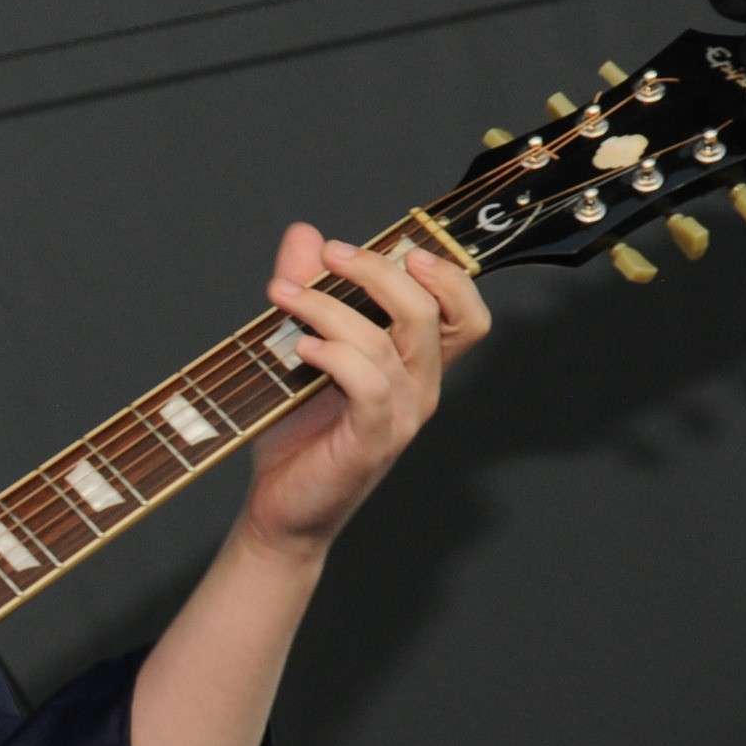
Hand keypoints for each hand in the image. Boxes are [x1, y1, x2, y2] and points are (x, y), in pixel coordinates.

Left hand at [239, 222, 492, 556]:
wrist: (282, 509)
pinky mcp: (371, 441)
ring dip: (330, 307)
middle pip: (430, 312)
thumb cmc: (297, 433)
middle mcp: (420, 388)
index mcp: (416, 365)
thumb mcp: (300, 348)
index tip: (399, 244)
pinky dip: (335, 355)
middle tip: (330, 254)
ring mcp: (400, 416)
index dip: (447, 273)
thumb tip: (305, 235)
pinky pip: (369, 385)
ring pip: (388, 342)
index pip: (463, 312)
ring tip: (281, 295)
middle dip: (380, 271)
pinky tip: (301, 346)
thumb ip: (309, 291)